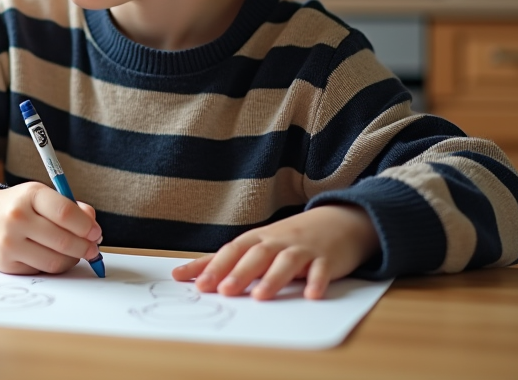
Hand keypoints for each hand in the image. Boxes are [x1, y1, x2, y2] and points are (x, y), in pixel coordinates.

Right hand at [0, 183, 101, 274]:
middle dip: (85, 247)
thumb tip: (93, 226)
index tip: (96, 233)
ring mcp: (10, 243)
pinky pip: (42, 271)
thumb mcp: (39, 197)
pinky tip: (55, 257)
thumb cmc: (16, 207)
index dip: (87, 226)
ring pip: (55, 261)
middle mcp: (17, 218)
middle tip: (93, 248)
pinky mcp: (6, 264)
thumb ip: (69, 207)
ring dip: (72, 260)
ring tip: (76, 253)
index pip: (66, 213)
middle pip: (64, 240)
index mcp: (30, 195)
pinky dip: (54, 266)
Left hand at [171, 204, 378, 299]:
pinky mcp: (327, 258)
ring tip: (260, 297)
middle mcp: (277, 242)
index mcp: (257, 240)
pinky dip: (317, 281)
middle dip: (239, 273)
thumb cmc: (288, 239)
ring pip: (286, 262)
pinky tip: (311, 295)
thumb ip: (221, 261)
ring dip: (273, 278)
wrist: (337, 222)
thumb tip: (181, 274)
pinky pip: (322, 270)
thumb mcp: (255, 246)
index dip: (215, 267)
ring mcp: (303, 249)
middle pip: (256, 255)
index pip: (232, 251)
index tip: (198, 284)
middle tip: (224, 291)